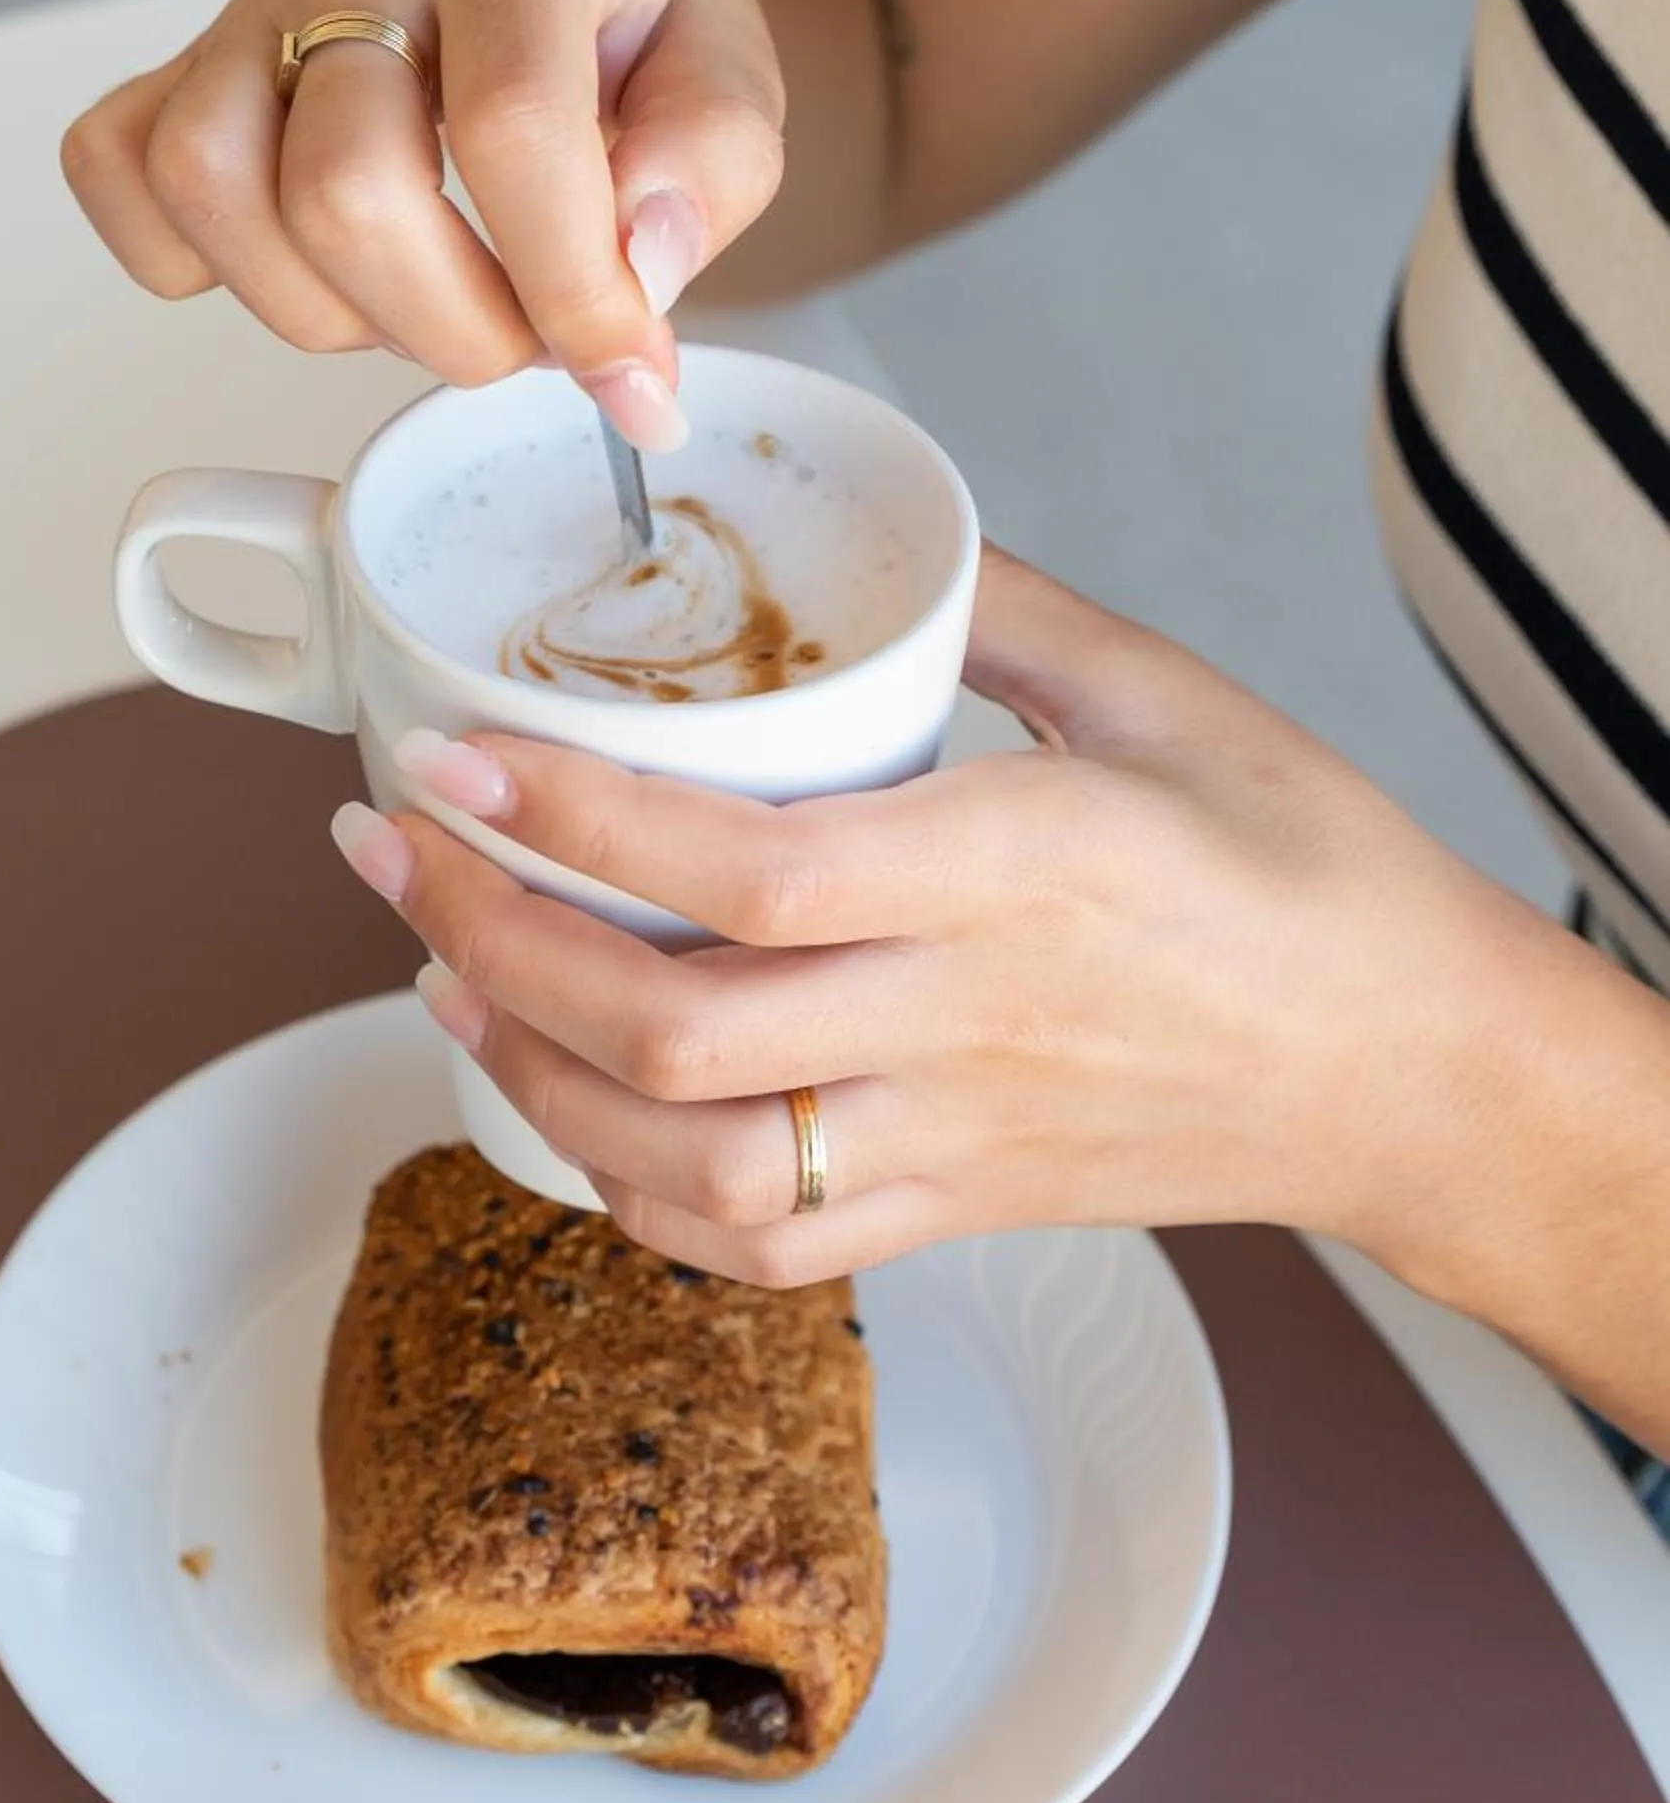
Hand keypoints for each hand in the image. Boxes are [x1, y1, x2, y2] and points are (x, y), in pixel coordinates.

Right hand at [59, 0, 784, 451]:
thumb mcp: (740, 72)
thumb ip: (710, 172)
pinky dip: (191, 259)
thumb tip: (633, 274)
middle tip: (529, 336)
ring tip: (424, 304)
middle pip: (342, 188)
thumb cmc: (644, 12)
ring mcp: (257, 1)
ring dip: (325, 310)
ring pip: (208, 187)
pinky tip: (310, 267)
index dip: (570, 293)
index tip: (630, 370)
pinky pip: (117, 171)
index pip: (510, 135)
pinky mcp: (192, 60)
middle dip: (452, 328)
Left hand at [334, 545, 1574, 1290]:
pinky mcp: (958, 1214)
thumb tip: (869, 551)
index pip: (745, 873)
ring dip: (528, 1078)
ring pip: (686, 1168)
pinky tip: (564, 1112)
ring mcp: (953, 1142)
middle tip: (391, 852)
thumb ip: (1003, 612)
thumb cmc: (1309, 868)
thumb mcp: (1167, 694)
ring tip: (440, 977)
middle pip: (671, 1031)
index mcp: (1016, 873)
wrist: (1411, 1068)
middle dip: (487, 942)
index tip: (450, 761)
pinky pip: (762, 1251)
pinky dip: (631, 1198)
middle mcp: (964, 1025)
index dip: (570, 824)